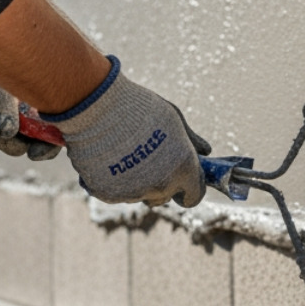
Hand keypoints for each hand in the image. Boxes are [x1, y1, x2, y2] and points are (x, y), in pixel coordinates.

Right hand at [41, 57, 209, 206]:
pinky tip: (108, 158)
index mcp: (183, 169)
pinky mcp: (108, 194)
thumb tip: (205, 152)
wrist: (99, 108)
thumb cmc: (141, 109)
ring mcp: (134, 192)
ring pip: (139, 194)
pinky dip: (113, 181)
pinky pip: (115, 192)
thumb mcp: (174, 119)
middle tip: (149, 161)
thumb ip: (192, 141)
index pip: (194, 196)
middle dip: (161, 184)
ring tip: (125, 153)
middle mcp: (161, 186)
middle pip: (164, 197)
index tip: (182, 182)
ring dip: (136, 182)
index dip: (189, 189)